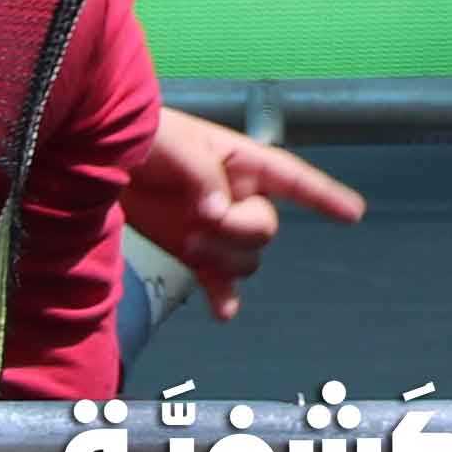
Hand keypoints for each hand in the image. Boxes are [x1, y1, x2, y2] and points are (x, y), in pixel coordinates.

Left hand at [132, 107, 367, 317]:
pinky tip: (223, 313)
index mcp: (241, 161)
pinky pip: (219, 282)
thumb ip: (202, 174)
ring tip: (187, 240)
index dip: (324, 196)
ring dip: (221, 258)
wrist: (97, 160)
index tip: (354, 214)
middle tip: (202, 223)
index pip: (292, 179)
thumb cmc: (142, 138)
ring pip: (245, 259)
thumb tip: (219, 211)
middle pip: (266, 228)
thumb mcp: (172, 142)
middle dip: (240, 231)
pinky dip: (223, 298)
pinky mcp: (191, 251)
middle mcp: (237, 196)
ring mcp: (215, 228)